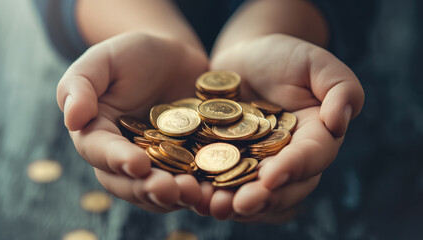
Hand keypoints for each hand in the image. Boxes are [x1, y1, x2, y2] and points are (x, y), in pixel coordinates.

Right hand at [57, 32, 207, 211]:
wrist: (174, 59)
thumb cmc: (133, 55)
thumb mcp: (103, 59)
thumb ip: (80, 84)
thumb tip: (72, 119)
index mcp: (97, 133)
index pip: (99, 151)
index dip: (116, 160)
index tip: (137, 164)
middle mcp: (122, 156)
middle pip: (127, 182)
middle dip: (147, 189)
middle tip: (168, 189)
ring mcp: (154, 164)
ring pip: (157, 190)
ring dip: (174, 197)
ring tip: (194, 194)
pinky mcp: (182, 164)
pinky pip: (188, 182)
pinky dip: (199, 191)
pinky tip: (214, 192)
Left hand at [207, 34, 363, 221]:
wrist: (244, 59)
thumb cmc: (282, 56)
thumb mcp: (315, 62)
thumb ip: (341, 87)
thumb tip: (339, 123)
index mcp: (316, 137)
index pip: (311, 157)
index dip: (293, 168)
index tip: (271, 177)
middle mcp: (290, 158)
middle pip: (284, 187)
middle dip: (263, 198)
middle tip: (239, 204)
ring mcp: (260, 164)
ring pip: (253, 192)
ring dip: (234, 204)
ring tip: (213, 207)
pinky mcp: (232, 164)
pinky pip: (225, 184)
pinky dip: (212, 193)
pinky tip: (196, 198)